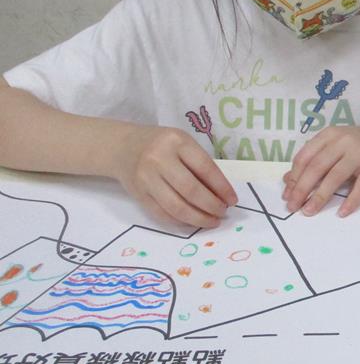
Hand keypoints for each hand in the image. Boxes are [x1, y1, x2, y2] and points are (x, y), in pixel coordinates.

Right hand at [114, 126, 235, 227]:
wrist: (122, 147)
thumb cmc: (162, 145)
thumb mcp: (183, 144)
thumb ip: (200, 164)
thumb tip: (222, 194)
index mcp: (176, 142)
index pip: (205, 168)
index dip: (222, 187)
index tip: (232, 200)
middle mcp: (159, 159)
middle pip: (190, 190)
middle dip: (211, 205)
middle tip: (223, 212)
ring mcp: (146, 178)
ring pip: (176, 206)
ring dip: (198, 218)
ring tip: (212, 221)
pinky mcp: (138, 194)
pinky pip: (161, 214)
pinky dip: (180, 222)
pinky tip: (193, 222)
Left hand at [283, 126, 359, 216]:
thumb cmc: (358, 145)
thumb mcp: (334, 147)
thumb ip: (313, 160)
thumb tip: (289, 181)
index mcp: (329, 135)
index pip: (305, 156)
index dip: (294, 176)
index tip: (287, 194)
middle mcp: (343, 141)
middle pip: (317, 167)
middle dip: (302, 188)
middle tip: (293, 206)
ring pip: (335, 176)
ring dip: (320, 196)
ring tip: (309, 211)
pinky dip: (350, 200)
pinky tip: (342, 212)